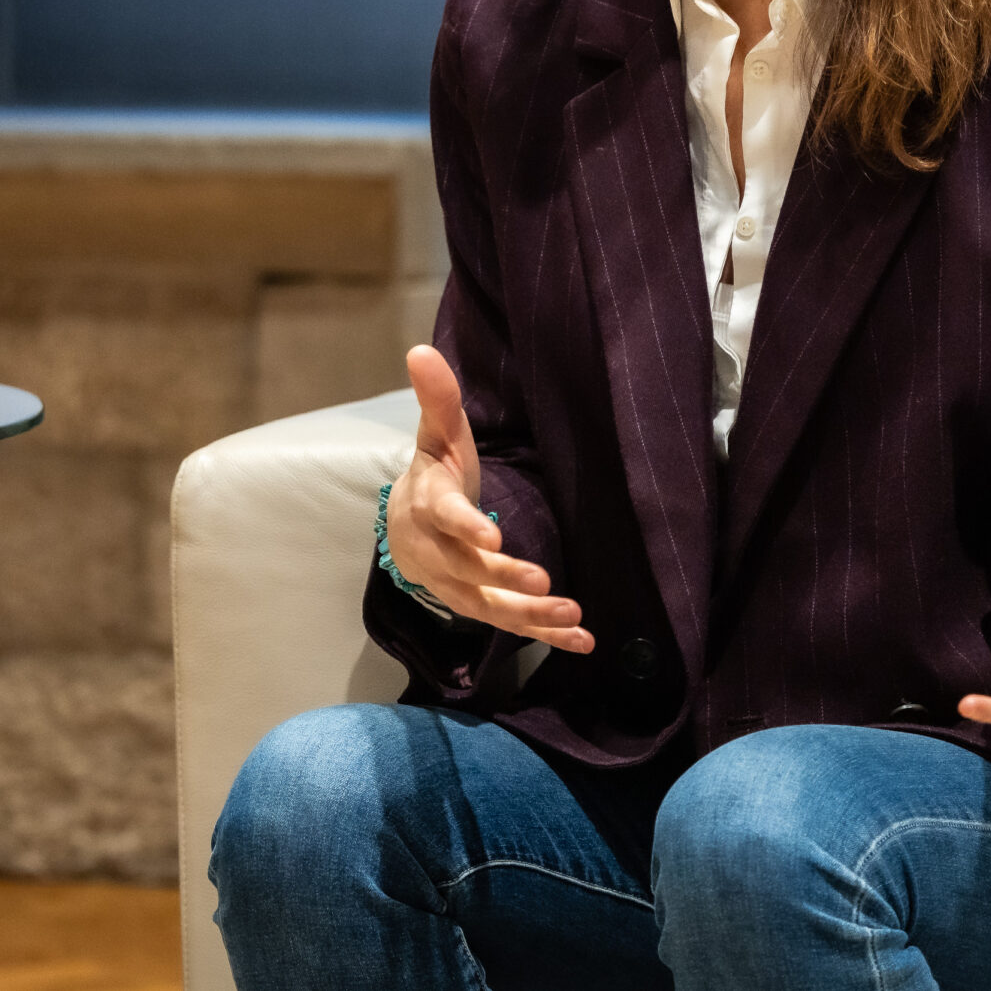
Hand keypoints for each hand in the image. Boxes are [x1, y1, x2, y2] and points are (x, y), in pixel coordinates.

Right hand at [383, 346, 593, 652]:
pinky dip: (545, 636)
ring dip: (530, 615)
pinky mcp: (480, 605)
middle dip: (505, 578)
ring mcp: (458, 585)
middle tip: (545, 582)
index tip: (491, 535)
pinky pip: (510, 624)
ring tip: (572, 616)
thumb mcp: (437, 436)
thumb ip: (437, 398)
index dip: (465, 527)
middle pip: (468, 571)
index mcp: (429, 505)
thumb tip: (420, 349)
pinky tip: (583, 641)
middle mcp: (438, 553)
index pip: (444, 517)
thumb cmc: (433, 474)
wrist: (408, 527)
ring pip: (490, 606)